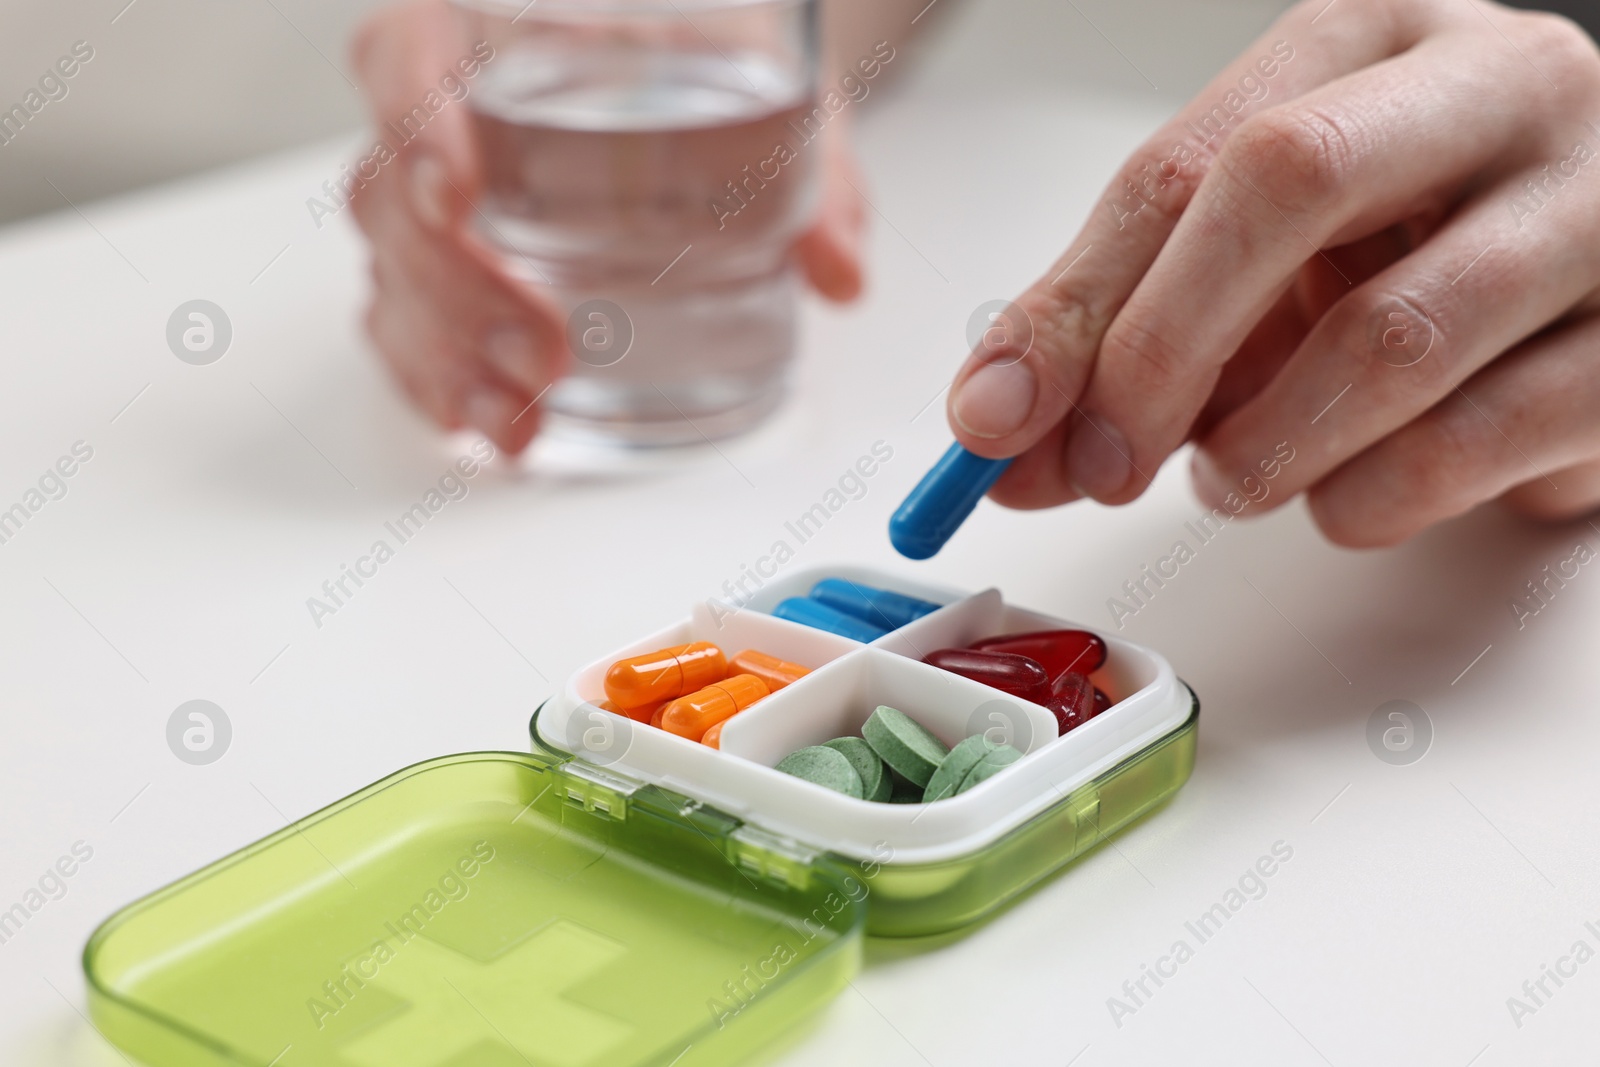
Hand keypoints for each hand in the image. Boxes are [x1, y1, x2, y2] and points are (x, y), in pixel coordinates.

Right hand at [349, 0, 864, 454]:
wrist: (701, 93)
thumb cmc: (713, 70)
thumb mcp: (776, 92)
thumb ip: (814, 171)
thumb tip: (839, 269)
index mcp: (490, 32)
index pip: (407, 56)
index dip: (415, 125)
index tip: (458, 198)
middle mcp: (446, 115)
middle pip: (391, 195)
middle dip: (458, 290)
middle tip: (544, 353)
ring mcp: (435, 203)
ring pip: (394, 278)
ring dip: (447, 360)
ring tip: (519, 420)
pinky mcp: (449, 274)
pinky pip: (409, 329)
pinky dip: (443, 385)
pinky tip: (490, 427)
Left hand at [945, 0, 1599, 544]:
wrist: (1593, 289)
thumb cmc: (1403, 250)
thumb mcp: (1251, 264)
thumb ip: (1120, 333)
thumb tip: (999, 428)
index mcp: (1370, 42)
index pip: (1190, 158)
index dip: (1077, 301)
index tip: (996, 415)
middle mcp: (1498, 90)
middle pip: (1287, 183)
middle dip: (1162, 351)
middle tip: (1104, 461)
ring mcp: (1594, 208)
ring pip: (1388, 338)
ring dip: (1264, 448)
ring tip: (1233, 475)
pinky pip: (1471, 445)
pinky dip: (1364, 500)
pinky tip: (1343, 491)